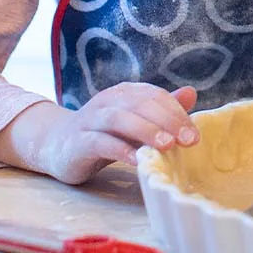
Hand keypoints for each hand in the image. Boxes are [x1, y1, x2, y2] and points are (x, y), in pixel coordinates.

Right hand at [41, 82, 198, 183]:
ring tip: (167, 145)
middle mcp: (107, 101)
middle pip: (140, 104)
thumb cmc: (105, 134)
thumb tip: (192, 93)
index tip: (195, 135)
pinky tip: (136, 160)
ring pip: (119, 119)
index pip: (155, 96)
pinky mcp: (77, 142)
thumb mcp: (135, 122)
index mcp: (125, 93)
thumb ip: (161, 109)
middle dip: (168, 121)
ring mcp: (89, 120)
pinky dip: (119, 149)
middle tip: (188, 140)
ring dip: (145, 130)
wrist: (56, 145)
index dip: (177, 113)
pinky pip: (99, 142)